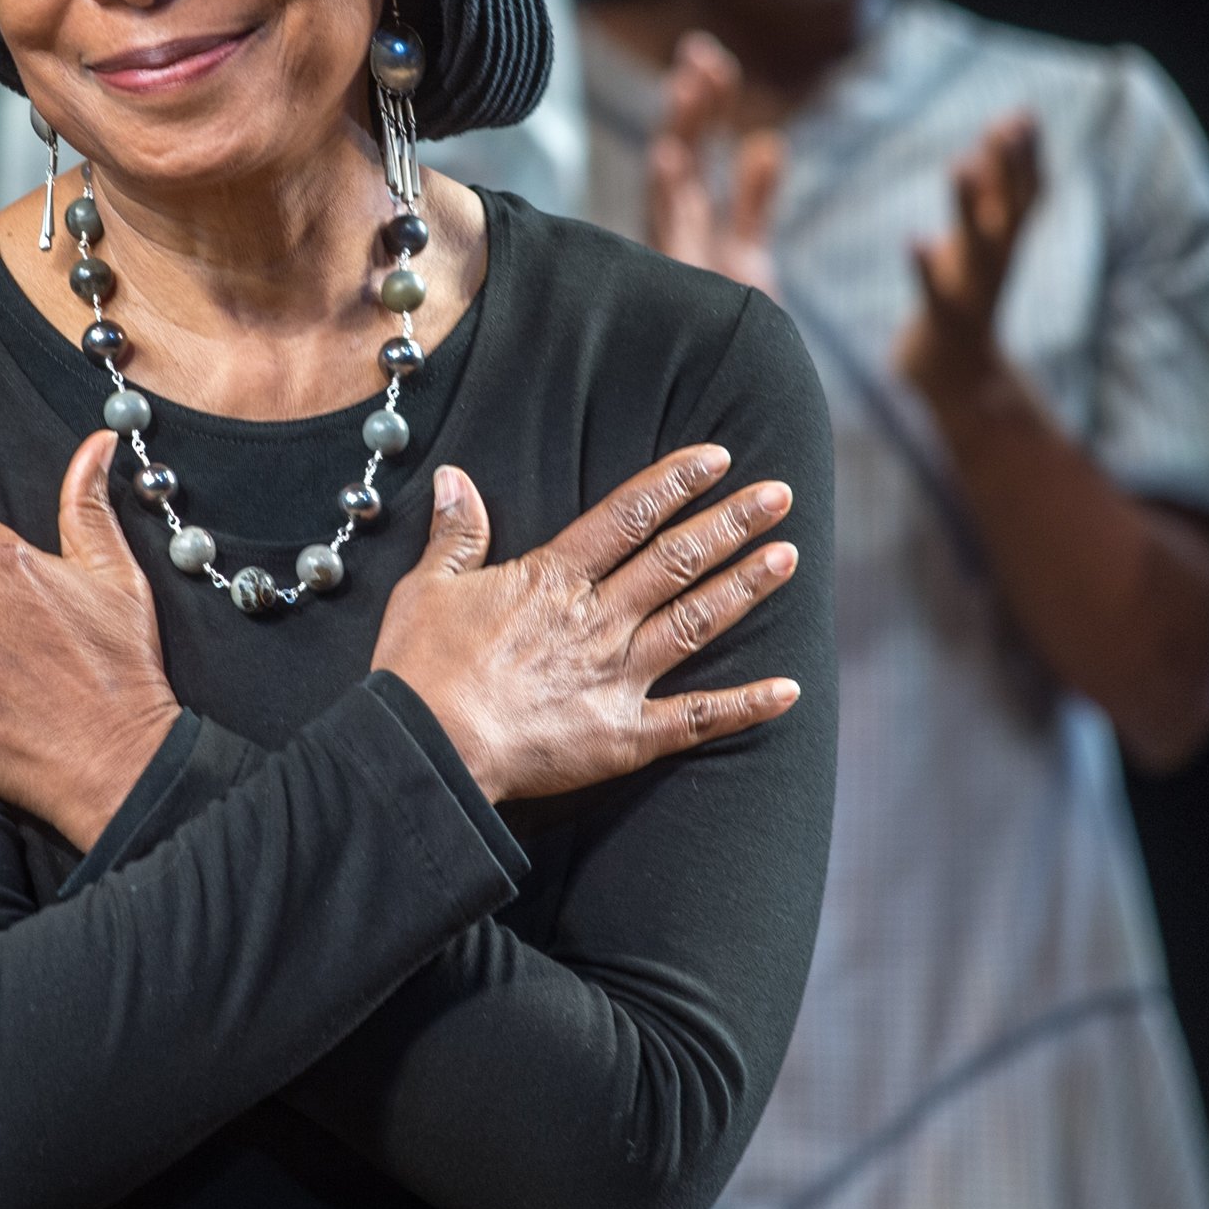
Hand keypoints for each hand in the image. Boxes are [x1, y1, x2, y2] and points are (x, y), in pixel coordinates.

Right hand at [370, 448, 803, 807]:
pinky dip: (744, 706)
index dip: (675, 483)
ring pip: (696, 623)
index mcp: (553, 580)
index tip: (718, 458)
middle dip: (731, 523)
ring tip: (788, 557)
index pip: (627, 517)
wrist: (426, 750)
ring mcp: (617, 678)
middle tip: (779, 495)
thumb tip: (457, 478)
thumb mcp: (427, 589)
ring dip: (745, 588)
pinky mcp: (624, 736)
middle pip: (677, 561)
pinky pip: (695, 719)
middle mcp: (597, 620)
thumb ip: (456, 533)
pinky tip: (789, 690)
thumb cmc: (419, 671)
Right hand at [643, 31, 785, 297]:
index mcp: (687, 219)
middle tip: (698, 52)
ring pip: (676, 181)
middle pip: (682, 154)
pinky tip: (689, 155)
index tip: (709, 58)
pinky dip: (688, 193)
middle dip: (689, 104)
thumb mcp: (746, 249)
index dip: (703, 103)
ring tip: (691, 85)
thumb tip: (768, 141)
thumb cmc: (728, 323)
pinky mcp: (697, 278)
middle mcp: (678, 232)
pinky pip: (689, 230)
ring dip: (684, 132)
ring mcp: (681, 253)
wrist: (732, 392)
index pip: (694, 148)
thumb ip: (756, 196)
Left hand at [895, 111, 1038, 405]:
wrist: (961, 380)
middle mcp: (995, 265)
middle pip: (1008, 211)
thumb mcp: (982, 241)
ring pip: (975, 245)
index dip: (1026, 156)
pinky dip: (927, 268)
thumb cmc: (964, 299)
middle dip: (1008, 169)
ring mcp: (972, 294)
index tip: (1021, 114)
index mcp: (1003, 244)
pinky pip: (936, 294)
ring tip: (959, 163)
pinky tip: (914, 240)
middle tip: (1005, 126)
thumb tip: (1000, 135)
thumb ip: (991, 193)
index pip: (1024, 194)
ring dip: (967, 205)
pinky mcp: (943, 323)